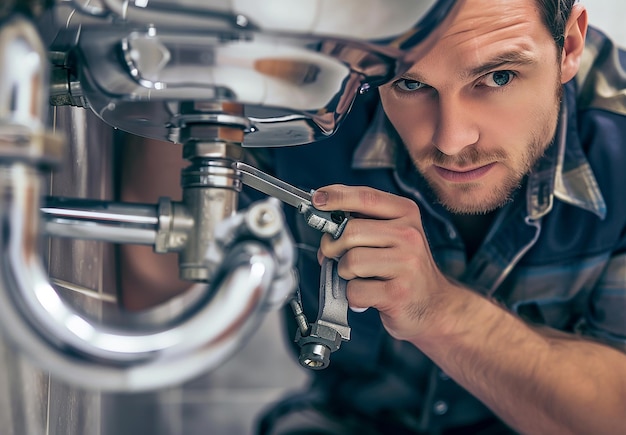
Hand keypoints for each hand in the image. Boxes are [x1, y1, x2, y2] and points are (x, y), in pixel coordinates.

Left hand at [313, 184, 457, 341]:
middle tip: (336, 256)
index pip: (366, 197)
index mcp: (406, 214)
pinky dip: (353, 296)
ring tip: (360, 277)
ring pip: (350, 261)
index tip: (318, 200)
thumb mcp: (392, 236)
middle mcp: (409, 235)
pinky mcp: (398, 293)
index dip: (337, 196)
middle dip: (333, 247)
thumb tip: (324, 224)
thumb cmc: (405, 269)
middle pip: (350, 231)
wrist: (434, 306)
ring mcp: (406, 264)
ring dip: (345, 273)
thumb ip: (362, 223)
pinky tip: (368, 295)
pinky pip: (355, 290)